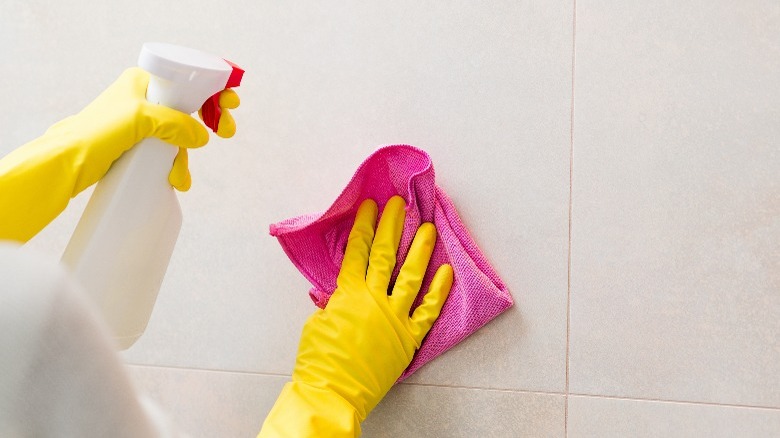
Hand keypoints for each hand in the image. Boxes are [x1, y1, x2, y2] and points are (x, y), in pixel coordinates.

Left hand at [45, 67, 239, 191]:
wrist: (67, 162)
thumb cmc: (96, 133)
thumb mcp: (141, 119)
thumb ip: (176, 124)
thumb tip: (202, 136)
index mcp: (143, 81)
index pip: (187, 80)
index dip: (212, 90)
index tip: (230, 103)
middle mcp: (144, 99)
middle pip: (189, 108)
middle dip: (208, 123)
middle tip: (226, 131)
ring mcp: (141, 124)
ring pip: (179, 136)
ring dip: (185, 156)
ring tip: (180, 175)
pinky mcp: (137, 146)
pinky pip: (167, 152)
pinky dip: (175, 166)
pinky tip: (176, 180)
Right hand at [260, 196, 452, 435]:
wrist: (332, 391)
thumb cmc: (318, 360)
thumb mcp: (317, 324)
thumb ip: (333, 303)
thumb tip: (339, 295)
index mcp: (347, 293)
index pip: (356, 251)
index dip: (363, 226)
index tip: (369, 206)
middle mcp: (373, 299)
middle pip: (383, 254)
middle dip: (391, 225)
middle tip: (398, 204)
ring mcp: (393, 317)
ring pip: (410, 275)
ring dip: (420, 249)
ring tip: (428, 228)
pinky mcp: (408, 337)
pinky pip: (428, 310)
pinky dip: (439, 291)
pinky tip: (447, 272)